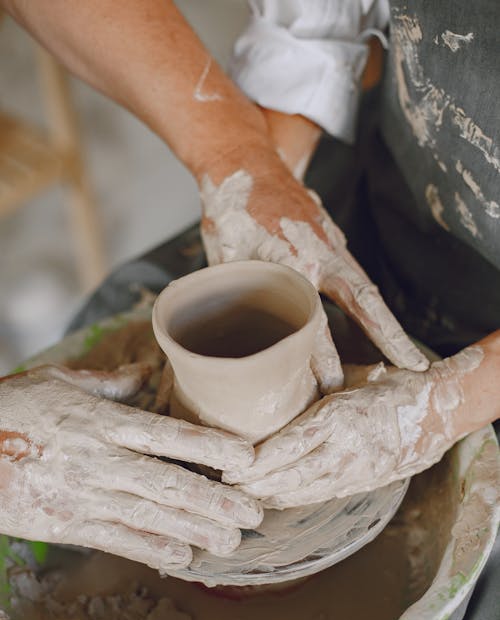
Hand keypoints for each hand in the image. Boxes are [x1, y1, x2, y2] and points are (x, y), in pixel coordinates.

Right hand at [0, 364, 261, 567]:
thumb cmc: (11, 411)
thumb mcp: (58, 383)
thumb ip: (109, 382)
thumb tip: (147, 372)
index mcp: (102, 422)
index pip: (166, 434)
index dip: (208, 447)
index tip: (246, 458)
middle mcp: (100, 460)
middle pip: (167, 482)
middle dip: (214, 500)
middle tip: (255, 513)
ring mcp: (83, 495)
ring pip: (148, 515)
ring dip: (193, 529)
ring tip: (232, 542)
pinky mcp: (65, 524)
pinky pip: (115, 539)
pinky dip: (150, 548)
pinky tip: (182, 557)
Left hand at [200, 145, 428, 392]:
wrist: (244, 160)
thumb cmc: (231, 209)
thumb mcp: (223, 256)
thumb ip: (236, 296)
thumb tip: (232, 335)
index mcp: (292, 259)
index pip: (314, 321)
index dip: (323, 358)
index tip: (331, 386)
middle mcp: (321, 252)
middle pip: (365, 301)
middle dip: (389, 336)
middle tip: (412, 366)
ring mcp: (331, 242)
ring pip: (366, 287)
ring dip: (386, 321)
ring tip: (405, 352)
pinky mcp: (332, 237)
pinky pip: (355, 274)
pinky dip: (368, 301)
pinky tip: (373, 323)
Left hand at [223, 343, 493, 507]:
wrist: (439, 413)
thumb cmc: (391, 386)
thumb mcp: (352, 377)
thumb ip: (317, 384)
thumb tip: (275, 385)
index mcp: (341, 416)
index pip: (289, 445)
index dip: (257, 461)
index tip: (231, 464)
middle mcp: (347, 448)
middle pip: (291, 475)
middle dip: (254, 485)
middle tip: (223, 485)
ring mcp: (356, 470)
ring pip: (303, 492)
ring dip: (269, 496)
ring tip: (240, 496)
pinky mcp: (362, 483)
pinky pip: (320, 496)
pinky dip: (292, 499)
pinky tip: (272, 499)